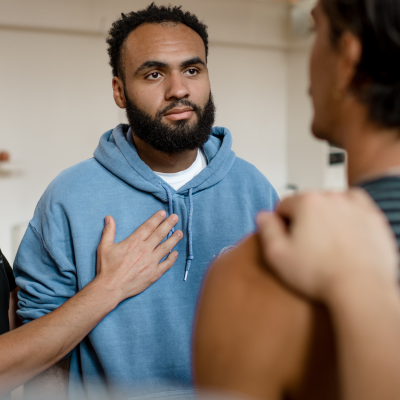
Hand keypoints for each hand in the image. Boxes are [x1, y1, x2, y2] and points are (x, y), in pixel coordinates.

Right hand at [95, 210, 182, 301]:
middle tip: (176, 217)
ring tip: (180, 233)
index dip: (157, 218)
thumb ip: (109, 231)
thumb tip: (109, 217)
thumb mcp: (104, 247)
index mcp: (134, 242)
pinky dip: (172, 258)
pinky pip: (166, 264)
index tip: (163, 213)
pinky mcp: (154, 274)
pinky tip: (175, 253)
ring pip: (166, 247)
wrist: (110, 288)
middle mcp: (145, 250)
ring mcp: (151, 262)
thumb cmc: (107, 268)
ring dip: (174, 239)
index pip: (148, 226)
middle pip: (160, 234)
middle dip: (169, 224)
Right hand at [256, 189, 397, 301]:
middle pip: (308, 204)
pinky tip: (345, 234)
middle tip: (308, 246)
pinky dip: (348, 216)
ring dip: (326, 217)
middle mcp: (331, 197)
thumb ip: (266, 229)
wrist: (361, 289)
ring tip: (328, 244)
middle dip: (305, 220)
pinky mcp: (372, 217)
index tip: (288, 241)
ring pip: (331, 205)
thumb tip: (263, 215)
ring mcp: (355, 205)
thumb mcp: (277, 255)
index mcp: (306, 202)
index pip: (284, 205)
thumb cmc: (320, 274)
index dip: (282, 224)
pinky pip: (354, 208)